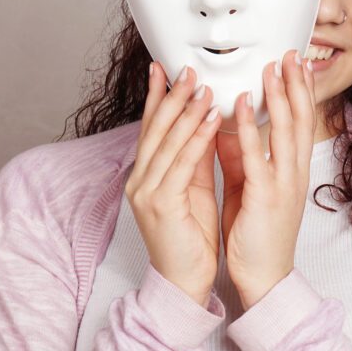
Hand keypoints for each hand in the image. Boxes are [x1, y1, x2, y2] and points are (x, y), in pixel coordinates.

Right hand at [124, 61, 220, 307]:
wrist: (185, 282)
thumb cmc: (191, 236)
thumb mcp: (193, 185)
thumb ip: (194, 154)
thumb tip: (204, 119)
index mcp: (146, 174)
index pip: (150, 127)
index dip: (157, 96)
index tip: (163, 68)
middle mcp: (140, 180)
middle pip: (155, 128)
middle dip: (172, 95)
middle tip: (188, 68)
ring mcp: (147, 193)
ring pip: (168, 142)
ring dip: (187, 111)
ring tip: (203, 86)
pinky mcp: (161, 206)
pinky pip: (182, 165)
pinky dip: (197, 139)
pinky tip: (211, 120)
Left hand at [215, 48, 315, 309]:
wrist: (264, 276)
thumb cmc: (256, 233)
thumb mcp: (250, 185)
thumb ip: (242, 154)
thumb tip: (229, 125)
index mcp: (292, 169)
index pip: (301, 121)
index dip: (301, 90)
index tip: (297, 64)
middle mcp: (294, 171)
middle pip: (300, 118)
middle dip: (296, 84)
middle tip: (292, 54)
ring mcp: (283, 183)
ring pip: (285, 130)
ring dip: (278, 96)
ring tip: (272, 68)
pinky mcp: (265, 196)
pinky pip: (256, 155)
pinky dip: (248, 127)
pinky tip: (239, 105)